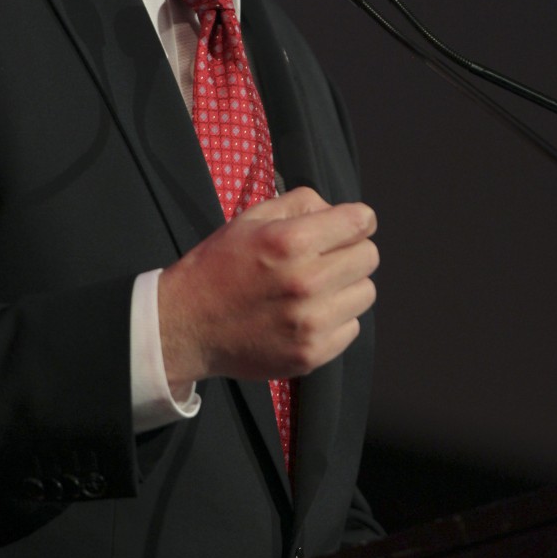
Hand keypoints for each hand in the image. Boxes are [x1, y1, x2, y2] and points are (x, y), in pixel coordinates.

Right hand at [158, 187, 377, 391]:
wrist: (187, 325)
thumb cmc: (219, 265)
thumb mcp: (251, 219)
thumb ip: (300, 204)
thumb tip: (338, 211)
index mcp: (291, 241)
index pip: (361, 221)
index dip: (357, 220)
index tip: (347, 226)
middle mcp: (307, 281)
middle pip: (369, 257)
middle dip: (350, 251)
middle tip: (325, 257)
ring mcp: (311, 323)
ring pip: (365, 293)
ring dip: (346, 287)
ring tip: (316, 288)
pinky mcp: (312, 354)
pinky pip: (352, 327)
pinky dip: (336, 319)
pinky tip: (307, 315)